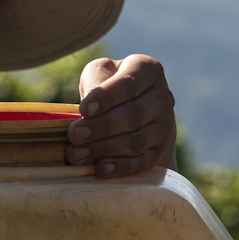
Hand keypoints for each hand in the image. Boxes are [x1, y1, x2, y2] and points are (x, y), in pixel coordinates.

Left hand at [67, 55, 177, 176]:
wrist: (139, 113)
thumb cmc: (112, 87)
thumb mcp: (103, 73)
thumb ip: (96, 79)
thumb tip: (88, 107)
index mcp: (148, 70)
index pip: (129, 83)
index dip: (106, 97)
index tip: (84, 109)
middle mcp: (162, 98)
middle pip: (133, 115)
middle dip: (101, 127)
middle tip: (74, 135)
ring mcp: (164, 127)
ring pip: (136, 141)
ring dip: (104, 149)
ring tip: (76, 154)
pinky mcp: (159, 151)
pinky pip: (141, 162)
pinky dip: (121, 167)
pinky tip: (101, 169)